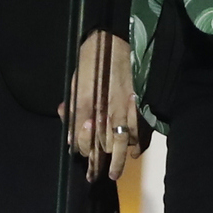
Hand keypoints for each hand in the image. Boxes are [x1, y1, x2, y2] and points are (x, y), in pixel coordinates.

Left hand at [59, 32, 140, 180]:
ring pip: (122, 141)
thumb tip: (71, 139)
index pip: (84, 139)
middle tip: (102, 174)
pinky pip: (141, 129)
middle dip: (101, 159)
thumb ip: (74, 112)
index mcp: (87, 105)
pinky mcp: (139, 103)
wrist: (112, 38)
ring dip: (120, 159)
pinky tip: (136, 151)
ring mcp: (124, 107)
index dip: (84, 150)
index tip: (87, 160)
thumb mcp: (75, 85)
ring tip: (115, 173)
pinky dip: (139, 143)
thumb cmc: (90, 61)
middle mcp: (105, 110)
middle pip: (103, 145)